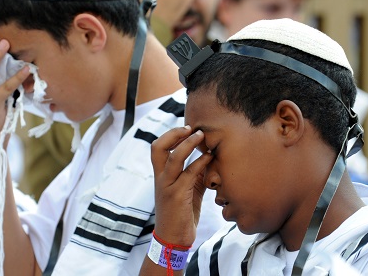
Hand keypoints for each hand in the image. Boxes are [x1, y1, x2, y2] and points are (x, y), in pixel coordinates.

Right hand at [150, 126, 212, 246]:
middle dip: (173, 134)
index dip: (170, 135)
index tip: (186, 129)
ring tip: (200, 135)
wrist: (174, 239)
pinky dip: (200, 162)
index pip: (158, 148)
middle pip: (157, 147)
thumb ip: (194, 174)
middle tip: (190, 128)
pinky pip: (189, 173)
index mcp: (161, 176)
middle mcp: (161, 178)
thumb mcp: (188, 190)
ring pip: (173, 157)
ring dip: (188, 143)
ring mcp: (168, 186)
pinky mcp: (178, 195)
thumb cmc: (181, 214)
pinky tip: (210, 157)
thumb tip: (207, 157)